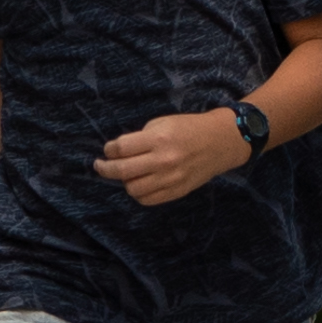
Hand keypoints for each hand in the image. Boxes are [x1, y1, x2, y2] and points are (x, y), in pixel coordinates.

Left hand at [92, 107, 256, 207]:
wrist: (221, 142)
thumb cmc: (190, 128)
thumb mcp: (163, 123)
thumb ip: (141, 138)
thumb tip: (119, 152)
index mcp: (159, 138)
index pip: (121, 148)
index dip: (109, 149)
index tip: (108, 150)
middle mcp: (163, 160)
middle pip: (122, 171)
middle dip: (105, 169)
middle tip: (100, 166)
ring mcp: (170, 179)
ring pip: (133, 189)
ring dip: (124, 181)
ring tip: (127, 174)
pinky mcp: (177, 191)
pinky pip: (148, 200)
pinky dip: (138, 193)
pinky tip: (139, 184)